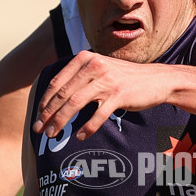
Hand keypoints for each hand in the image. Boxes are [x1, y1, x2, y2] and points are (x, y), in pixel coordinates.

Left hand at [32, 50, 172, 140]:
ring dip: (61, 121)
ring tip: (53, 135)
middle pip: (62, 94)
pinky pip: (97, 114)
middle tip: (39, 130)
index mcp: (85, 59)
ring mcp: (107, 80)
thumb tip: (54, 97)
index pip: (57, 82)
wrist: (157, 79)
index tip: (38, 117)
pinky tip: (80, 136)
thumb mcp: (100, 69)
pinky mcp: (119, 95)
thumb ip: (80, 76)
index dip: (44, 101)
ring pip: (75, 103)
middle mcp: (94, 66)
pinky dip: (87, 127)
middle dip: (48, 114)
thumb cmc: (125, 78)